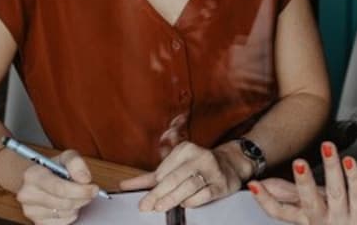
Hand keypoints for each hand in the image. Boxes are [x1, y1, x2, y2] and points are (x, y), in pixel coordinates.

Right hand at [16, 150, 99, 223]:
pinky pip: (63, 223)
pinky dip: (71, 214)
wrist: (34, 180)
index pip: (59, 188)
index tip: (94, 188)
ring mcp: (30, 211)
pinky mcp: (37, 222)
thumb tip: (85, 179)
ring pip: (66, 213)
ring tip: (75, 195)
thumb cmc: (52, 168)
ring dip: (77, 205)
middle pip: (65, 203)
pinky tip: (68, 204)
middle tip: (91, 191)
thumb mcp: (65, 157)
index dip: (81, 190)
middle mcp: (28, 194)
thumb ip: (76, 163)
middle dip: (83, 197)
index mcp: (33, 175)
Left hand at [119, 141, 245, 211]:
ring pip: (189, 185)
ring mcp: (212, 170)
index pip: (164, 169)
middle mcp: (199, 157)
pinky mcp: (221, 183)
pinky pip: (205, 193)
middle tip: (146, 206)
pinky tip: (185, 204)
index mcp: (185, 150)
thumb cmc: (198, 166)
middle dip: (158, 193)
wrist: (231, 163)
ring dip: (172, 198)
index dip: (151, 185)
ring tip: (160, 207)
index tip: (140, 198)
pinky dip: (193, 200)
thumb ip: (152, 177)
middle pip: (174, 178)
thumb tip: (126, 186)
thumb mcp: (176, 165)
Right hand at [250, 141, 356, 224]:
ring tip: (328, 146)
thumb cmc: (337, 217)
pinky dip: (354, 175)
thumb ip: (287, 195)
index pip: (281, 213)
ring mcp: (344, 219)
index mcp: (306, 219)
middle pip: (310, 203)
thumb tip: (262, 184)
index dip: (266, 200)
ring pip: (337, 192)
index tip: (252, 184)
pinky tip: (349, 159)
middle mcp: (323, 221)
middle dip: (304, 183)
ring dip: (332, 169)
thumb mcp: (310, 208)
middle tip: (298, 163)